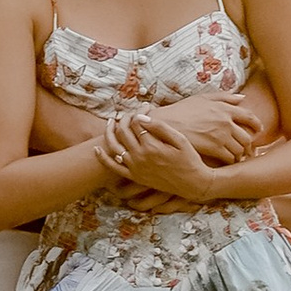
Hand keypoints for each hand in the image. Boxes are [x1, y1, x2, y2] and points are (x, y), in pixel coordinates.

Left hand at [99, 107, 220, 197]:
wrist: (194, 184)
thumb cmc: (190, 159)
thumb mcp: (179, 139)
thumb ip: (159, 127)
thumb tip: (140, 116)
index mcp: (151, 146)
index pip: (135, 122)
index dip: (138, 111)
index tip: (145, 106)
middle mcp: (140, 157)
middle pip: (123, 131)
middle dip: (124, 118)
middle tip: (130, 112)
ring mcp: (135, 168)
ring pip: (114, 146)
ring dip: (109, 132)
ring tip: (110, 121)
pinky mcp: (135, 177)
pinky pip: (113, 168)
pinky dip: (102, 158)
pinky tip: (96, 149)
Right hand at [165, 96, 261, 167]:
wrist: (166, 125)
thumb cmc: (182, 110)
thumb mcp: (203, 98)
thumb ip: (224, 97)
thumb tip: (243, 98)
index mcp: (225, 108)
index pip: (250, 117)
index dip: (257, 126)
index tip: (257, 132)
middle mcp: (226, 121)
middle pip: (248, 137)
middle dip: (249, 145)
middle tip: (246, 150)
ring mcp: (221, 135)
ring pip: (240, 149)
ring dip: (240, 155)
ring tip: (235, 157)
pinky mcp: (214, 149)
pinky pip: (230, 158)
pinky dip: (230, 161)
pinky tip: (225, 161)